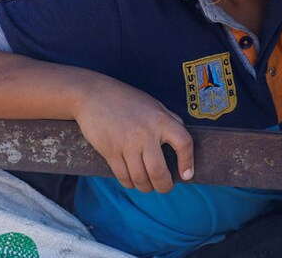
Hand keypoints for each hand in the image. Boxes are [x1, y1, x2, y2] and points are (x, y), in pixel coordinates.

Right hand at [73, 79, 193, 193]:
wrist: (93, 95)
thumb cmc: (127, 99)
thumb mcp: (154, 105)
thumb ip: (169, 120)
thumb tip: (183, 139)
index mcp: (161, 120)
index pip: (184, 143)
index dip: (188, 162)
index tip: (187, 175)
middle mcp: (146, 133)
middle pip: (159, 172)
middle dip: (164, 186)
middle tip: (164, 187)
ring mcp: (127, 144)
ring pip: (140, 178)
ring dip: (145, 187)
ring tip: (147, 185)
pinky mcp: (110, 151)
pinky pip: (123, 176)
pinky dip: (129, 183)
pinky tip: (132, 181)